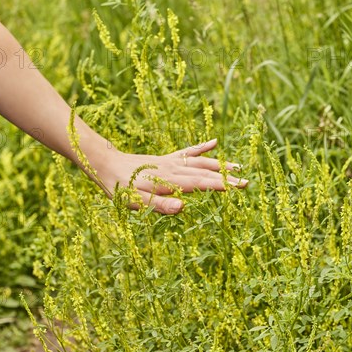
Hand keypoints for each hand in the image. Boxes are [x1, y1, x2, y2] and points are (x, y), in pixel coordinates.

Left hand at [90, 138, 247, 213]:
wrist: (105, 163)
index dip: (221, 185)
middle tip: (247, 183)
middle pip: (205, 173)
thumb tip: (183, 208)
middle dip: (227, 177)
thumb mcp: (135, 202)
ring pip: (200, 162)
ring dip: (220, 165)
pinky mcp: (165, 159)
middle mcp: (174, 169)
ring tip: (239, 166)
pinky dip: (201, 148)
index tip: (239, 187)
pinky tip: (214, 143)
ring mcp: (170, 162)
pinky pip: (187, 152)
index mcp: (170, 180)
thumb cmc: (119, 187)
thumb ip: (159, 205)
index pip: (201, 184)